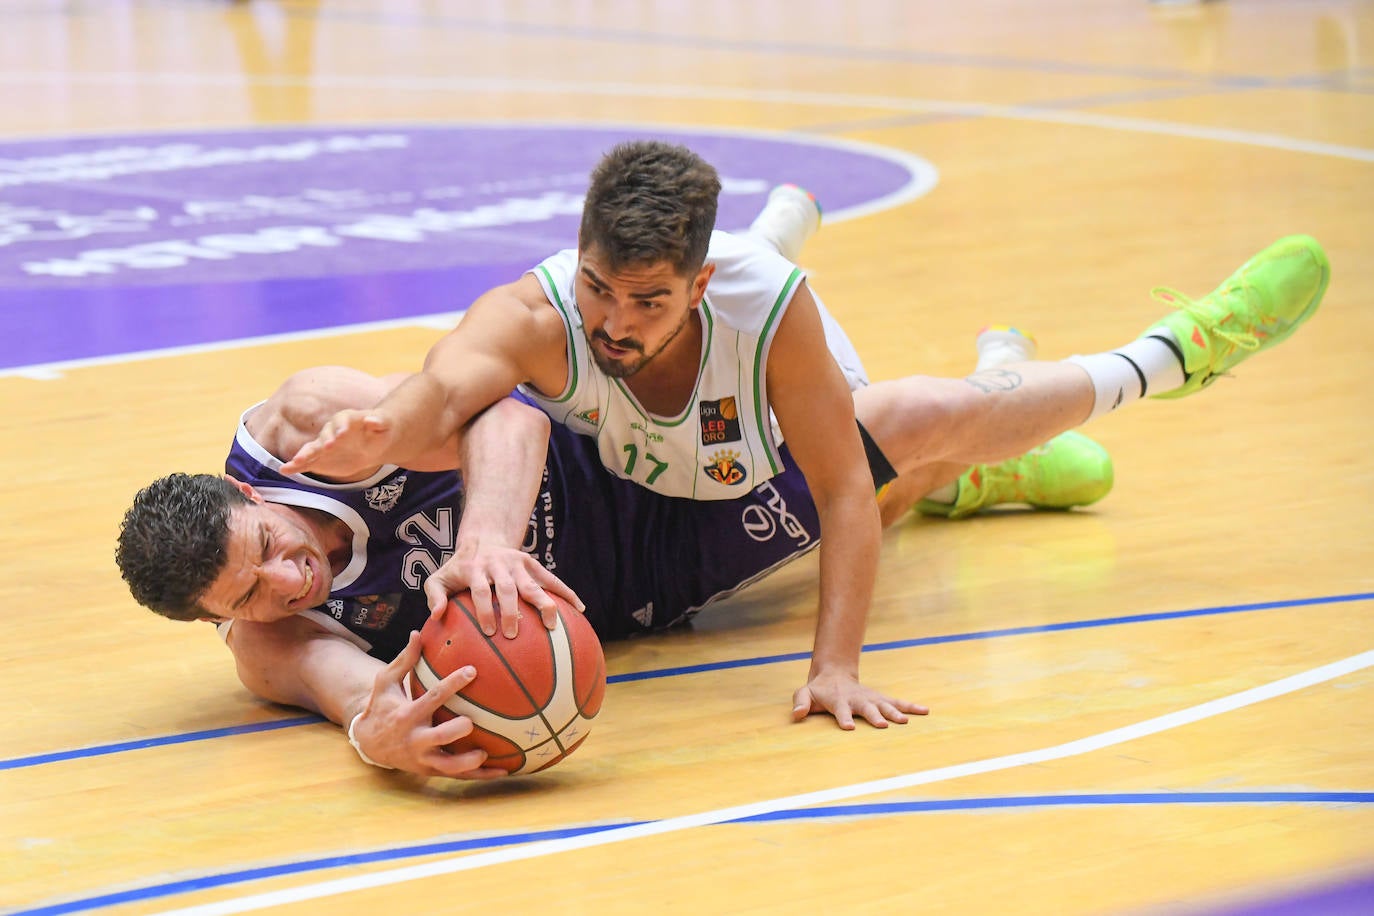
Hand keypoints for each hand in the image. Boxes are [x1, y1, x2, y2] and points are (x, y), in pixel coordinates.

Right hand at [280, 408, 396, 476]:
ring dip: (304, 454)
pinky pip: (306, 462)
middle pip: (324, 435)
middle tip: (326, 448)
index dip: (342, 426)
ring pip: (311, 449)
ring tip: (297, 461)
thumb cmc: (378, 432)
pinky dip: (295, 466)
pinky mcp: (319, 459)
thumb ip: (378, 423)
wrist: (371, 444)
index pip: (342, 420)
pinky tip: (284, 470)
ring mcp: (323, 445)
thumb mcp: (383, 426)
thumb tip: (373, 420)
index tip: (342, 434)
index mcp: (346, 419)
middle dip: (324, 441)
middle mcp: (330, 431)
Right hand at [350, 631, 507, 777]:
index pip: (432, 698)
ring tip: (488, 755)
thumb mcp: (385, 682)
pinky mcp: (431, 770)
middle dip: (455, 730)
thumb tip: (417, 633)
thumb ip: (404, 660)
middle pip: (438, 737)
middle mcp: (415, 739)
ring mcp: (423, 758)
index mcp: (407, 715)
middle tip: (473, 721)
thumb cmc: (382, 706)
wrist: (370, 743)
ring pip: (448, 766)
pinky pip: (458, 776)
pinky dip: (479, 776)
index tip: (472, 670)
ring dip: (468, 763)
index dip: (451, 684)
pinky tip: (503, 771)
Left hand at [424, 542, 585, 638]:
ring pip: (532, 584)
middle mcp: (499, 564)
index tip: (489, 632)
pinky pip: (551, 579)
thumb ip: (434, 595)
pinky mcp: (532, 564)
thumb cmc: (459, 568)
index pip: (481, 590)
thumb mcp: (439, 577)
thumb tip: (436, 616)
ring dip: (543, 604)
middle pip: (508, 588)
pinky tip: (579, 609)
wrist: (482, 539)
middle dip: (512, 611)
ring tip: (552, 626)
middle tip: (514, 634)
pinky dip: (566, 592)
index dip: (485, 609)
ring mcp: (518, 563)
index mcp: (476, 568)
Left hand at [791, 668, 928, 729]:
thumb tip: (796, 714)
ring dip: (895, 712)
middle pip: (867, 708)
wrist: (834, 674)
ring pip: (885, 705)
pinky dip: (911, 706)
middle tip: (883, 725)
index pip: (840, 710)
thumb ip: (800, 702)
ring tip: (906, 721)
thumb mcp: (804, 693)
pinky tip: (925, 710)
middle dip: (874, 716)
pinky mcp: (880, 699)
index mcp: (838, 700)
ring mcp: (871, 699)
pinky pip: (898, 702)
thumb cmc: (818, 690)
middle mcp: (857, 699)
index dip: (844, 718)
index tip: (849, 727)